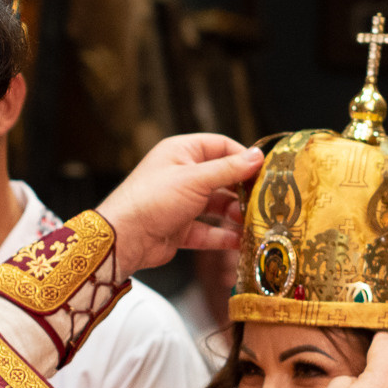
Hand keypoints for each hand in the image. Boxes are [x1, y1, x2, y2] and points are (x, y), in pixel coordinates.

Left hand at [95, 135, 262, 277]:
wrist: (124, 238)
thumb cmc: (150, 200)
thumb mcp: (195, 179)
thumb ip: (229, 169)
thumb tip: (256, 156)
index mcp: (181, 152)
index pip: (220, 146)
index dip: (242, 157)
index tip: (264, 170)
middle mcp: (181, 175)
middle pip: (221, 178)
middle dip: (242, 190)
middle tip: (261, 200)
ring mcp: (181, 203)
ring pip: (217, 206)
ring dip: (235, 214)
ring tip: (252, 221)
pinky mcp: (180, 228)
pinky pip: (208, 231)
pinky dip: (223, 236)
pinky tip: (240, 240)